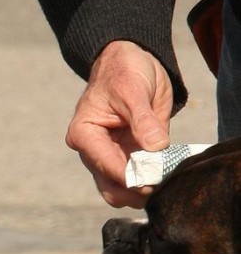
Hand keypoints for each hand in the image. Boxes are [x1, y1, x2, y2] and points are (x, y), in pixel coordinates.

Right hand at [66, 41, 173, 207]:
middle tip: (163, 186)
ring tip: (168, 181)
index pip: (106, 165)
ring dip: (145, 190)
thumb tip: (156, 147)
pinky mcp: (129, 158)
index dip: (131, 177)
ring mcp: (111, 157)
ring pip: (124, 190)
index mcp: (84, 134)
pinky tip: (169, 174)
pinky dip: (154, 180)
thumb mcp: (133, 90)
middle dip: (136, 191)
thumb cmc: (123, 71)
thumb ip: (143, 120)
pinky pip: (140, 178)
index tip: (155, 180)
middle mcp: (93, 151)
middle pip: (111, 187)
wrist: (131, 63)